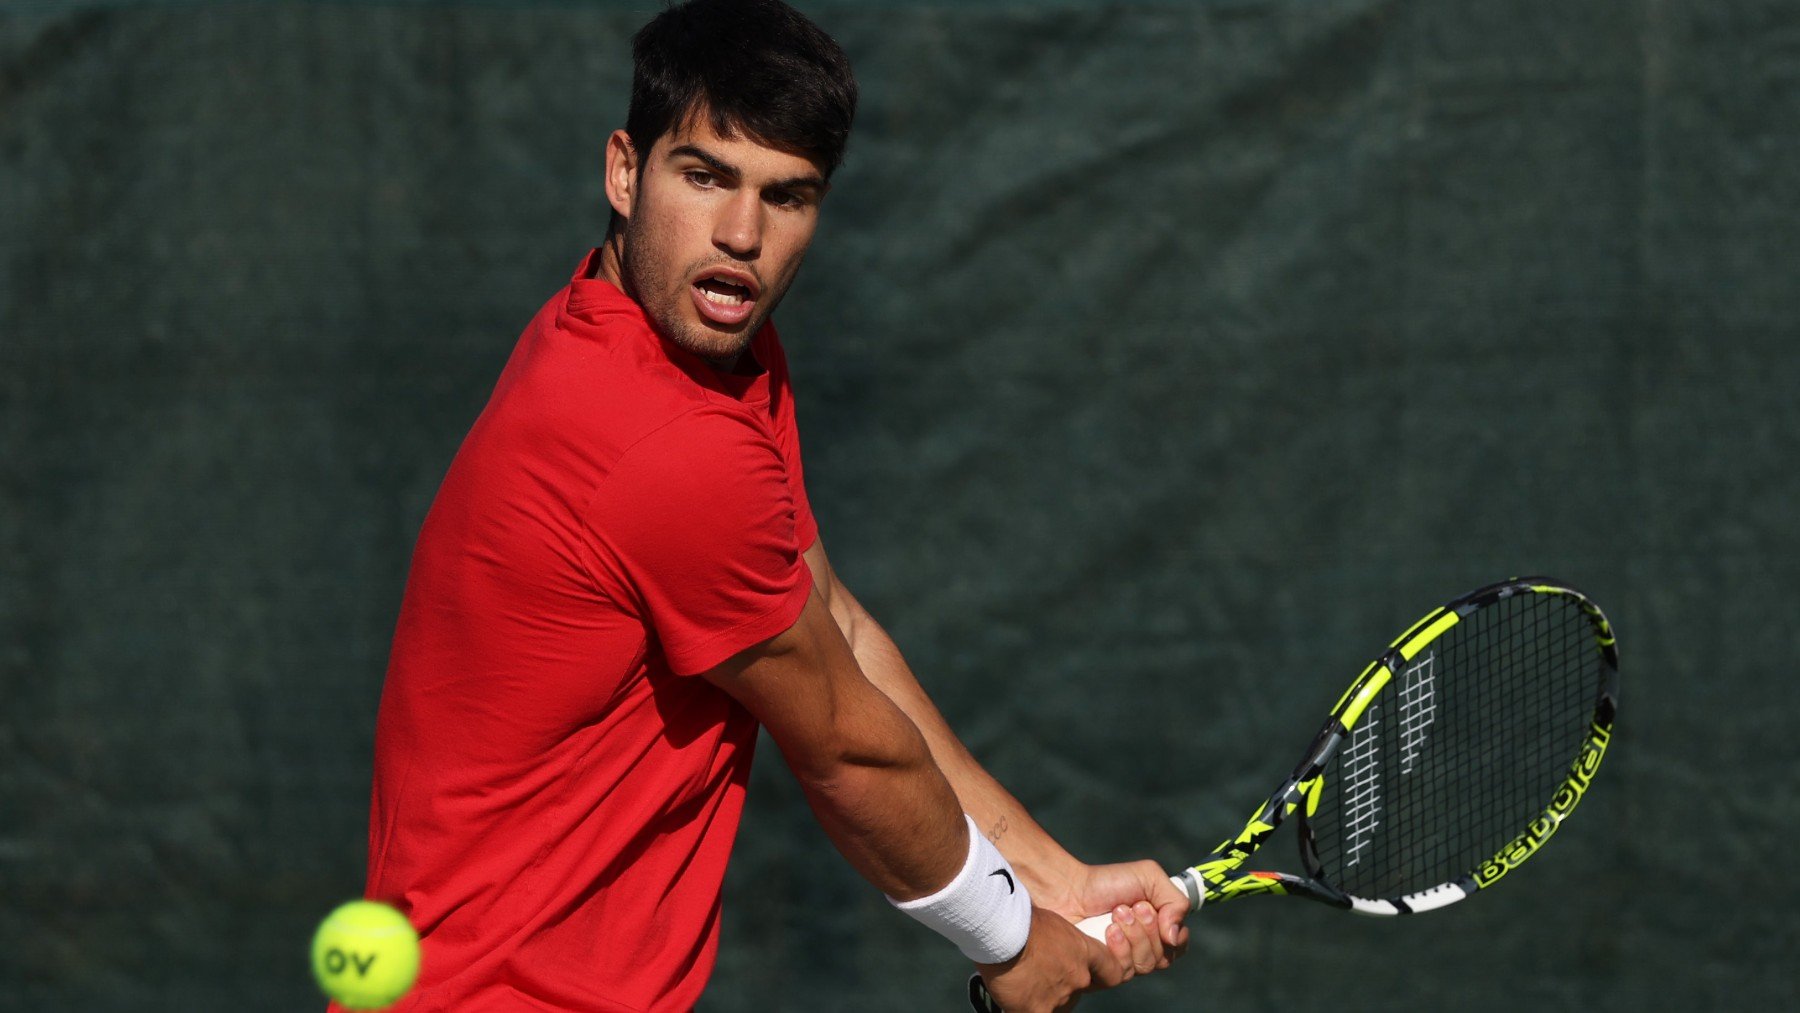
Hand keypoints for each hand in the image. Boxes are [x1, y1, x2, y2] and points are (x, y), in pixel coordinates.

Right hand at [974, 905, 1125, 1012]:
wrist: (1005, 930)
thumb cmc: (1022, 917)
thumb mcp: (1051, 922)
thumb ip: (1059, 940)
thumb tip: (1050, 943)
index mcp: (1085, 952)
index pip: (1112, 973)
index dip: (1102, 975)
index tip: (1089, 973)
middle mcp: (1078, 978)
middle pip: (1077, 989)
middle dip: (1062, 984)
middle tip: (1040, 972)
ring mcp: (1059, 997)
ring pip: (1056, 1003)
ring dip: (1042, 995)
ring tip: (1021, 979)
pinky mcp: (1037, 1010)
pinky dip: (1025, 1007)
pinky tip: (1014, 996)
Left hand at [1052, 861, 1190, 977]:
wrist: (1069, 890)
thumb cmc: (1107, 882)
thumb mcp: (1150, 877)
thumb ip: (1176, 901)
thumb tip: (1175, 937)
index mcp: (1156, 930)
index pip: (1178, 946)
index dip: (1173, 933)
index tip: (1153, 908)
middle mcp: (1142, 950)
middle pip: (1165, 957)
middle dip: (1150, 928)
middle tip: (1132, 906)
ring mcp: (1123, 962)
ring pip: (1146, 964)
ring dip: (1135, 934)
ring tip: (1117, 913)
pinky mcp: (1105, 971)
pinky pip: (1125, 971)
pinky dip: (1120, 946)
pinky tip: (1108, 929)